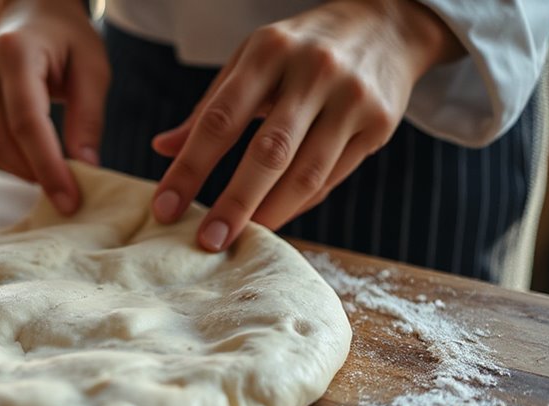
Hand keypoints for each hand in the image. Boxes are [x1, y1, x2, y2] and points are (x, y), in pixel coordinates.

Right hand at [0, 0, 109, 214]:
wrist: (31, 10)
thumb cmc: (68, 39)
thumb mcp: (93, 68)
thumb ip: (89, 117)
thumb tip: (85, 167)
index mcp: (14, 52)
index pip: (27, 122)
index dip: (48, 167)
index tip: (70, 200)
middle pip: (3, 141)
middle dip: (37, 176)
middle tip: (68, 198)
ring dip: (24, 171)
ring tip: (55, 177)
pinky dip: (10, 160)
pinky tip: (34, 162)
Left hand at [150, 0, 463, 250]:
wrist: (386, 22)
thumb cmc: (300, 48)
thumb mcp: (252, 60)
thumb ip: (210, 106)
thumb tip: (162, 149)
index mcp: (268, 51)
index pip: (219, 119)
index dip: (189, 169)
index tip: (164, 208)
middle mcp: (313, 71)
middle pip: (268, 152)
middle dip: (235, 203)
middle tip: (207, 241)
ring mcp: (351, 98)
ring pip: (306, 173)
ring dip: (271, 214)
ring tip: (242, 239)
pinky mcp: (379, 123)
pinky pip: (330, 178)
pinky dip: (298, 204)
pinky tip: (274, 219)